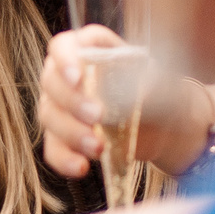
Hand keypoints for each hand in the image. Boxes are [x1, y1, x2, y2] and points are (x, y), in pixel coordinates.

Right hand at [38, 30, 214, 182]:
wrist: (165, 126)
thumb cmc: (161, 92)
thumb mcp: (163, 82)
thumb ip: (150, 83)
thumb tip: (142, 91)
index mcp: (90, 50)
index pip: (63, 46)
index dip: (64, 59)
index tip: (77, 78)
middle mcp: (68, 75)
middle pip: (51, 82)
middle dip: (71, 102)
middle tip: (98, 117)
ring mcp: (61, 107)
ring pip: (49, 116)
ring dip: (71, 133)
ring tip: (98, 147)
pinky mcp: (63, 137)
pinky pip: (53, 148)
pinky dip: (64, 159)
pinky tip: (80, 167)